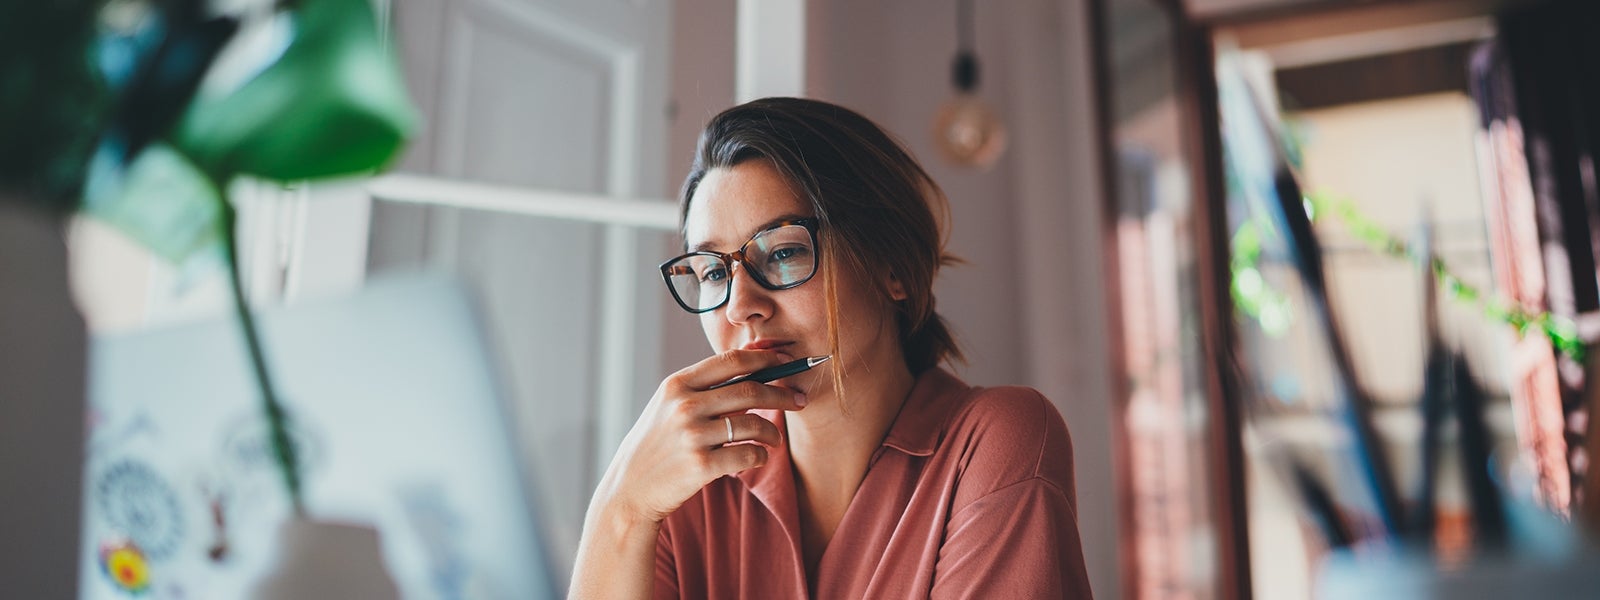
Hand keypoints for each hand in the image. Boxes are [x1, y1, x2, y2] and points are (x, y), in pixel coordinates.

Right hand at [591, 350, 808, 524]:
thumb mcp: (668, 406)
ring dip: (773, 432)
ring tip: (775, 438)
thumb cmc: (657, 444)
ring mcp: (692, 436)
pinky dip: (760, 456)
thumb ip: (703, 387)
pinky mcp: (701, 466)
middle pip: (750, 390)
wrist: (630, 489)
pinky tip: (757, 457)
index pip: (731, 361)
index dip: (765, 358)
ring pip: (754, 425)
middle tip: (799, 400)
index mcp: (677, 384)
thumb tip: (752, 363)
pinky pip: (748, 455)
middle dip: (782, 394)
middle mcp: (684, 405)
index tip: (786, 361)